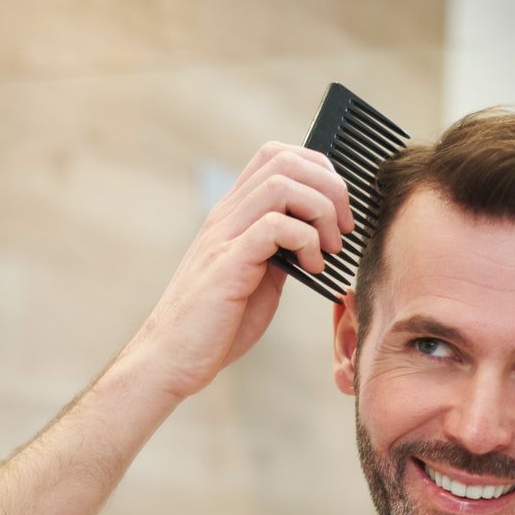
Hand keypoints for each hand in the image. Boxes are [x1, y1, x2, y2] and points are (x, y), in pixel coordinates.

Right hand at [119, 142, 354, 401]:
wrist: (171, 358)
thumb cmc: (215, 325)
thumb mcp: (257, 277)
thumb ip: (280, 251)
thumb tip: (315, 237)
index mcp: (233, 214)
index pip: (277, 155)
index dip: (319, 170)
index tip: (339, 211)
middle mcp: (226, 215)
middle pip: (285, 160)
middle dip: (330, 188)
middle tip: (343, 229)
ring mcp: (224, 236)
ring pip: (282, 184)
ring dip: (321, 212)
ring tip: (329, 250)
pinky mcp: (228, 264)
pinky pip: (275, 226)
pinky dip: (307, 242)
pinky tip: (311, 270)